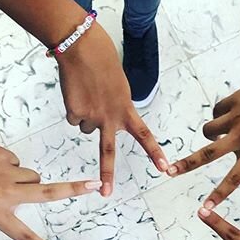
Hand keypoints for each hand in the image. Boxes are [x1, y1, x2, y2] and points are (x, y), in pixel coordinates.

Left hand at [0, 137, 100, 239]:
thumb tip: (22, 189)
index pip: (24, 235)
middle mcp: (6, 192)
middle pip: (49, 192)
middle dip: (75, 188)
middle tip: (97, 185)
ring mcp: (6, 171)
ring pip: (31, 176)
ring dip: (25, 180)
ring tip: (0, 180)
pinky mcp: (2, 154)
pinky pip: (14, 162)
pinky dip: (7, 166)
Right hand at [56, 21, 168, 196]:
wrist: (81, 46)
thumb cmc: (103, 62)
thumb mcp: (119, 88)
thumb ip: (116, 109)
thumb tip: (96, 126)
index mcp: (126, 109)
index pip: (144, 135)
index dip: (154, 153)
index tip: (165, 169)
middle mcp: (109, 117)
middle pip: (107, 152)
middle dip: (107, 174)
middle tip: (106, 193)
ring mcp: (90, 116)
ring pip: (86, 128)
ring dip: (86, 115)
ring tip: (88, 92)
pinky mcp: (74, 112)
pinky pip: (74, 118)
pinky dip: (74, 107)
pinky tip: (76, 91)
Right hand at [169, 65, 239, 206]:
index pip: (232, 180)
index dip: (217, 196)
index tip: (204, 209)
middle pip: (206, 154)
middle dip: (185, 164)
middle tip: (169, 171)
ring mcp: (236, 118)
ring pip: (209, 129)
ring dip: (211, 132)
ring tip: (220, 130)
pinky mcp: (234, 100)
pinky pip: (218, 110)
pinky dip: (222, 113)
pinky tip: (234, 110)